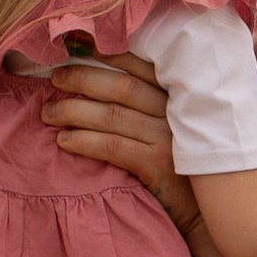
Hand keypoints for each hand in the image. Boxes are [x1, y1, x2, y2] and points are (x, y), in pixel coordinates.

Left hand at [41, 52, 199, 231]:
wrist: (208, 211)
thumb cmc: (187, 169)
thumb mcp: (178, 130)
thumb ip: (153, 107)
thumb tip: (104, 84)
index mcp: (179, 98)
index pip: (142, 68)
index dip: (110, 54)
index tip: (79, 45)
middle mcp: (175, 114)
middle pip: (122, 87)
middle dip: (83, 78)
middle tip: (55, 79)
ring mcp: (168, 139)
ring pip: (112, 116)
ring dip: (74, 111)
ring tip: (49, 113)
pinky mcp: (159, 166)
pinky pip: (113, 147)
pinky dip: (85, 141)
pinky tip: (64, 141)